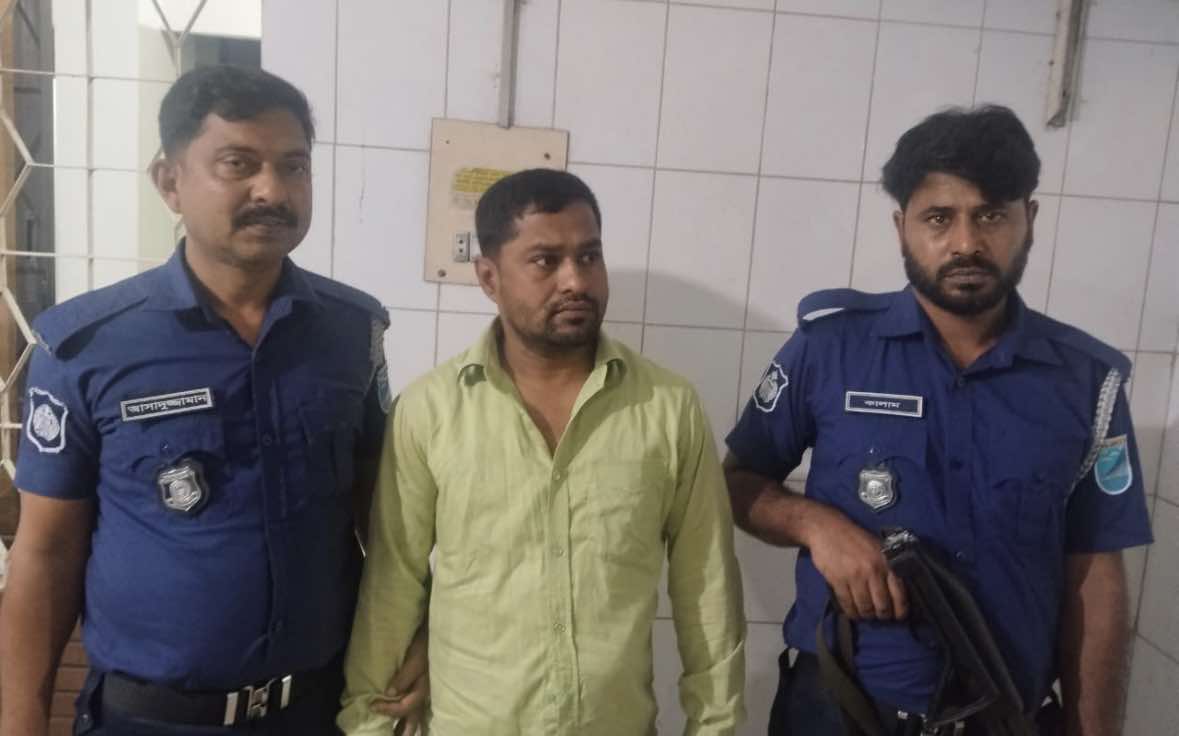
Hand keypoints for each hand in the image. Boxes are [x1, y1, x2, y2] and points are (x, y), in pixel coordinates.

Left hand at [369, 627, 428, 734]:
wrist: (436, 635)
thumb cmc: (425, 646)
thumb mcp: (415, 659)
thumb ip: (404, 677)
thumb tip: (389, 693)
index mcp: (421, 691)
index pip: (402, 708)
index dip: (387, 709)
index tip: (372, 705)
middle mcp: (422, 696)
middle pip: (412, 720)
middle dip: (403, 732)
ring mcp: (423, 694)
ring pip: (414, 716)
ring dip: (405, 727)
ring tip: (397, 734)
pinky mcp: (420, 688)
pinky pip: (413, 707)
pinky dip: (407, 716)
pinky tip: (402, 719)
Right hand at [806, 507, 907, 621]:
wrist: (827, 529)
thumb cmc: (855, 538)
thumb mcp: (878, 548)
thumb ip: (888, 567)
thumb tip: (897, 592)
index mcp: (886, 562)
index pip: (899, 594)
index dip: (900, 610)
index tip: (898, 616)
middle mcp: (873, 570)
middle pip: (882, 605)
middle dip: (882, 615)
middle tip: (880, 616)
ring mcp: (855, 576)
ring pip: (865, 607)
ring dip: (866, 615)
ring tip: (866, 614)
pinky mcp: (838, 580)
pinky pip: (847, 604)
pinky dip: (851, 612)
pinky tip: (853, 612)